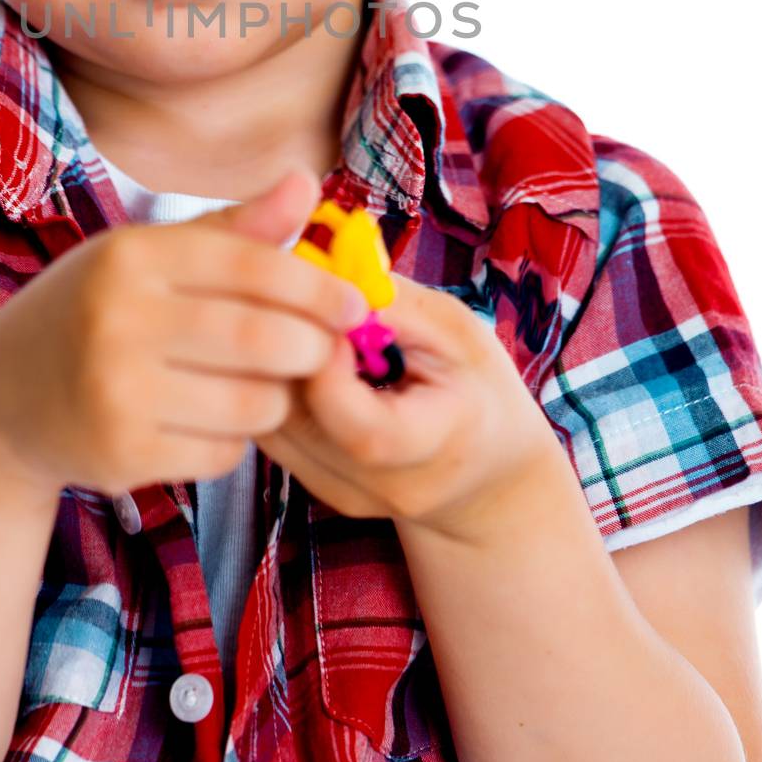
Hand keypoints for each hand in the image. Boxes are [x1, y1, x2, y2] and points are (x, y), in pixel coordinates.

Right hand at [0, 164, 368, 496]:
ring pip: (254, 403)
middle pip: (265, 339)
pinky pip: (224, 452)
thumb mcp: (148, 256)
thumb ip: (232, 228)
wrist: (1, 400)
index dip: (318, 288)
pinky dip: (235, 440)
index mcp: (131, 256)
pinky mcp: (120, 452)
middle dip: (311, 349)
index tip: (355, 305)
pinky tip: (208, 420)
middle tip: (321, 351)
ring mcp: (116, 390)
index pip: (253, 266)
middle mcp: (118, 318)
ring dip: (274, 398)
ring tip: (257, 384)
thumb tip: (307, 182)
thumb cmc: (93, 311)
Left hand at [256, 267, 557, 545]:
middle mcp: (384, 485)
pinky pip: (273, 431)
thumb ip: (394, 305)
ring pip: (273, 424)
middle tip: (299, 302)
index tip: (325, 315)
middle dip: (287, 350)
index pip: (361, 430)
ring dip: (273, 365)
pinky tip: (298, 354)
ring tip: (300, 324)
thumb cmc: (477, 389)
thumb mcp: (457, 332)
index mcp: (436, 446)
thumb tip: (325, 268)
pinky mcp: (316, 486)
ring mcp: (344, 494)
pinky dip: (275, 387)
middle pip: (300, 421)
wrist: (488, 474)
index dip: (327, 369)